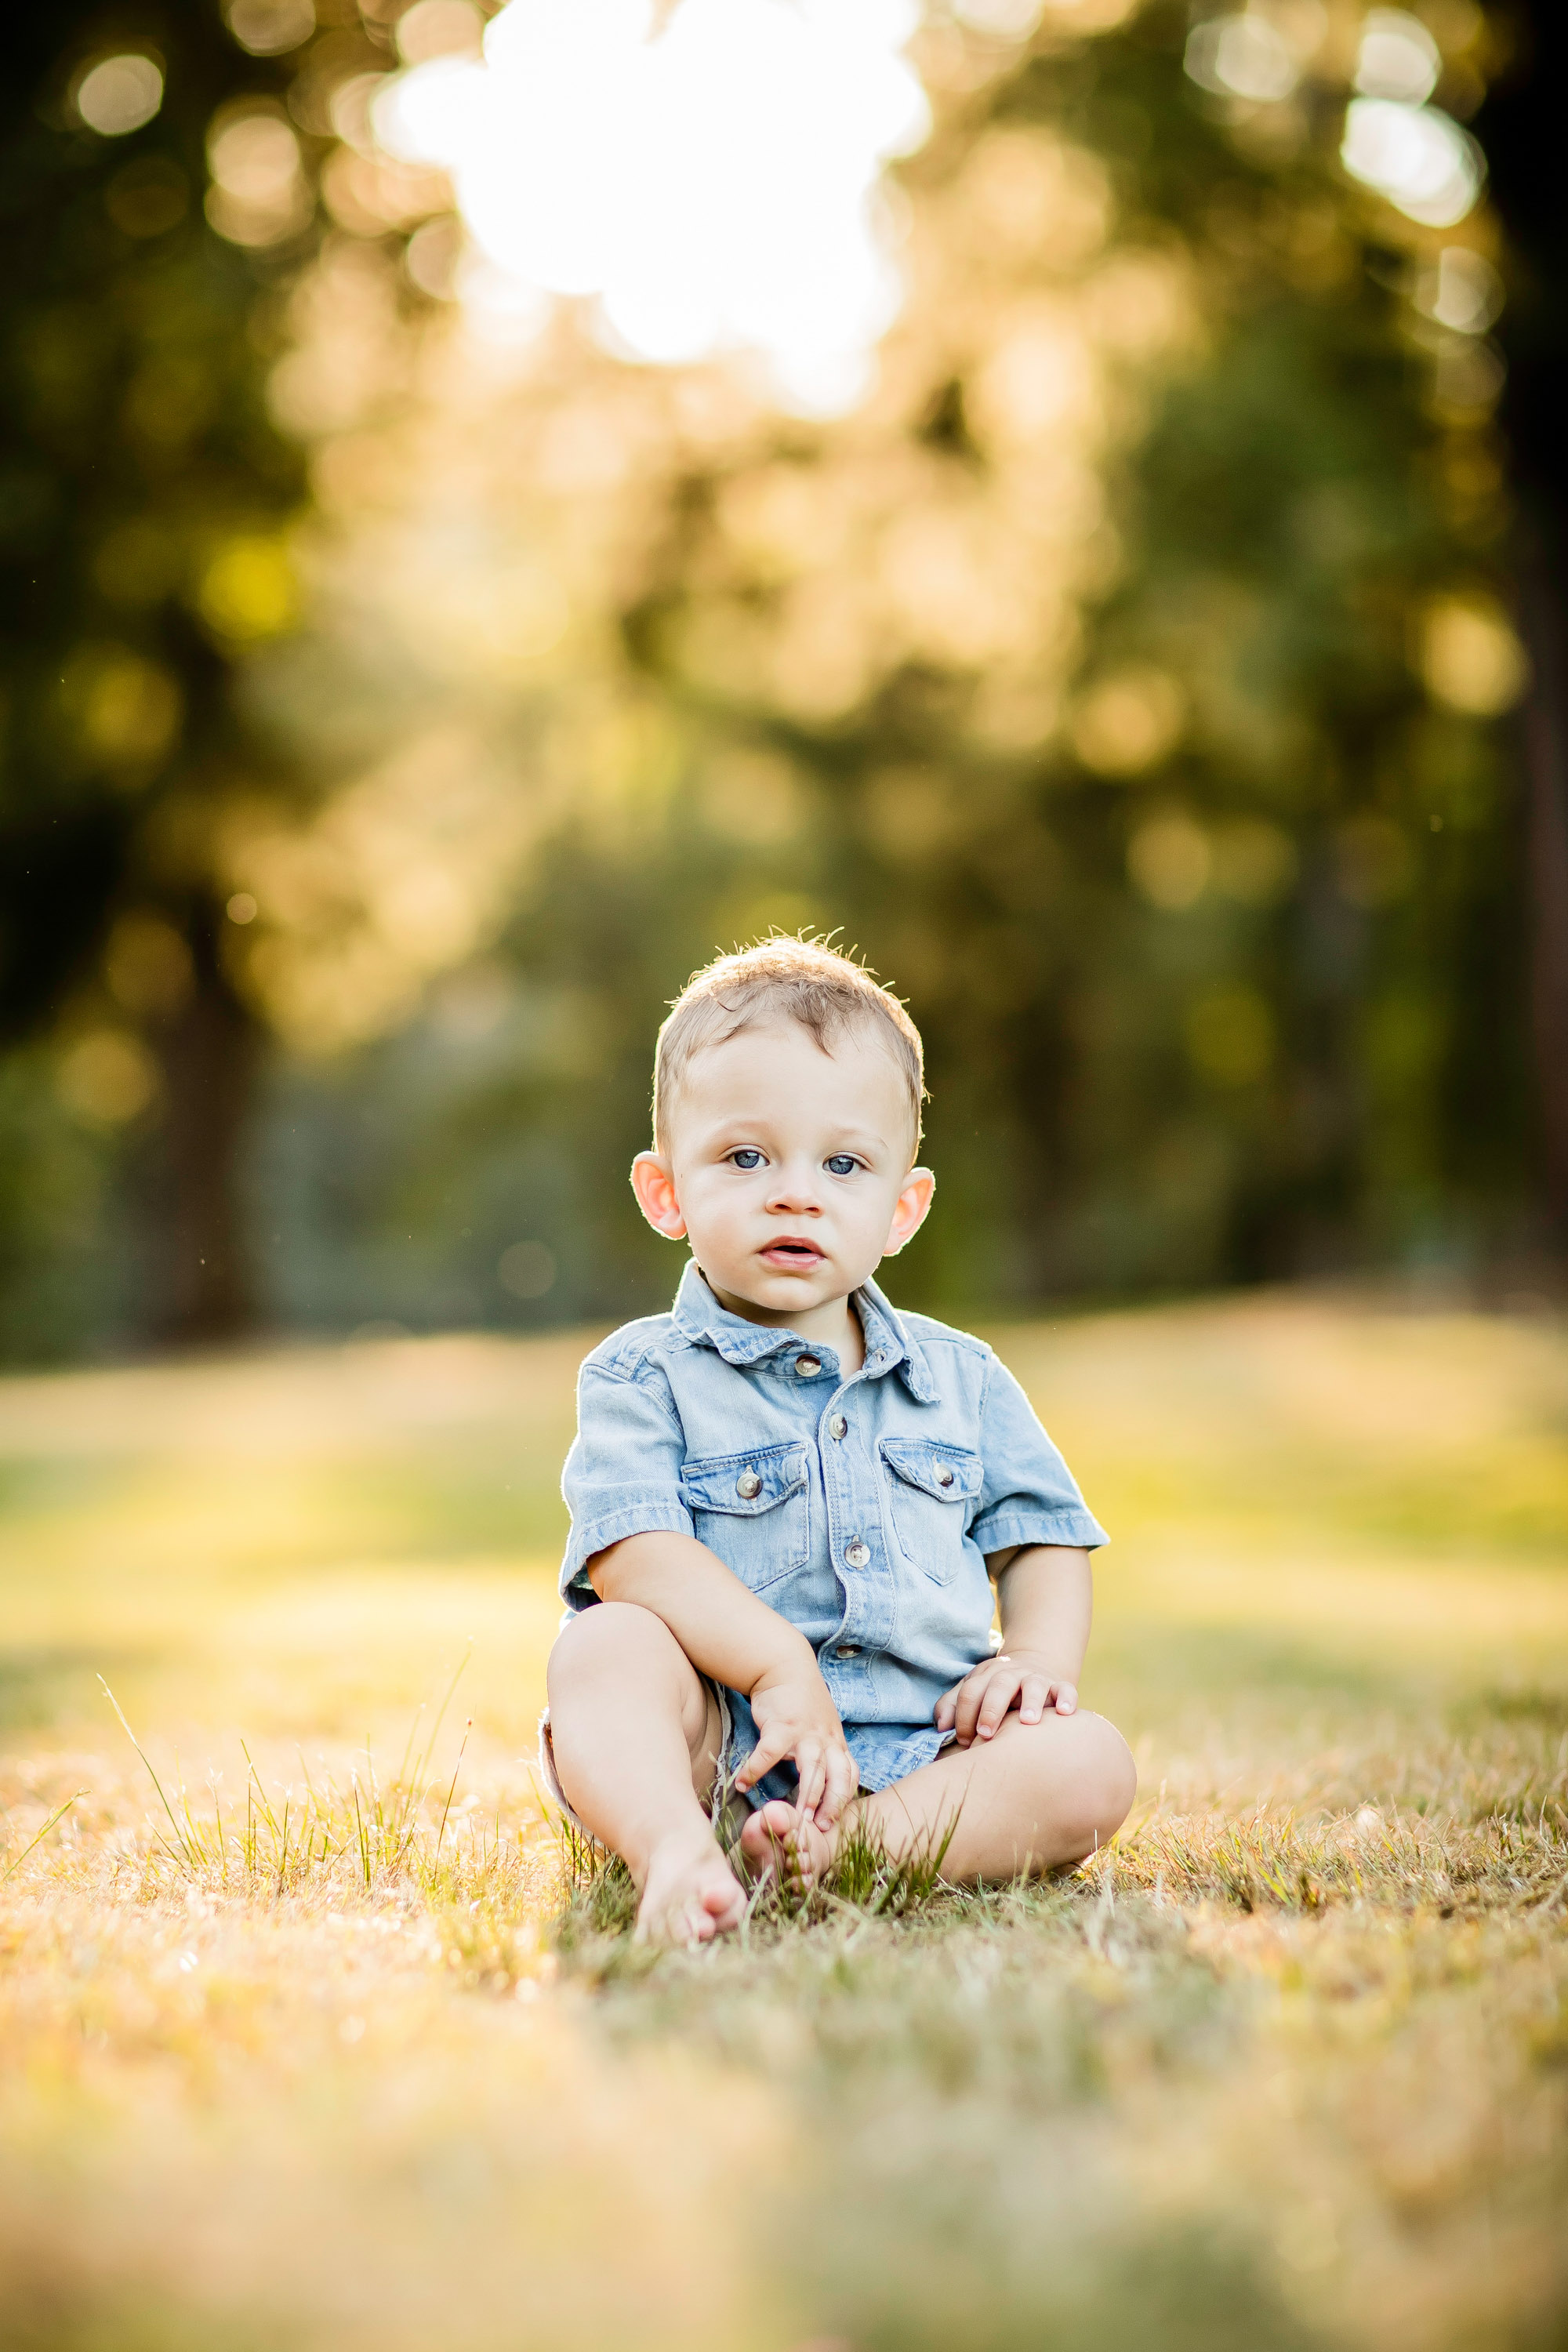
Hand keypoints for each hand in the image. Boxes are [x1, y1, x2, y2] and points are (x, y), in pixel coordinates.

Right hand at [738, 1648, 856, 1827]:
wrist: (784, 1666)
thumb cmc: (801, 1703)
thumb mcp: (822, 1728)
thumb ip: (825, 1754)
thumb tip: (822, 1789)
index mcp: (836, 1743)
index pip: (850, 1775)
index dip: (843, 1800)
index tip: (832, 1823)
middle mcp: (826, 1739)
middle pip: (836, 1776)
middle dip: (830, 1805)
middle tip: (819, 1829)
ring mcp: (805, 1731)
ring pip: (812, 1768)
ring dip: (805, 1794)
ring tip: (793, 1818)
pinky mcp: (781, 1725)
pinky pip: (768, 1753)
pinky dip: (755, 1770)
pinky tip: (741, 1784)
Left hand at [935, 1647, 1077, 1747]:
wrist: (1033, 1666)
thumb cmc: (996, 1691)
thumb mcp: (973, 1692)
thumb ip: (953, 1706)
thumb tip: (940, 1727)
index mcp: (986, 1676)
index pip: (970, 1692)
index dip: (963, 1716)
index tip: (963, 1740)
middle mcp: (1011, 1674)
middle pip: (999, 1685)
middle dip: (991, 1708)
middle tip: (985, 1733)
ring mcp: (1036, 1679)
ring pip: (1034, 1685)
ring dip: (1031, 1702)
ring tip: (1028, 1722)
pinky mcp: (1059, 1686)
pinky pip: (1066, 1689)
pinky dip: (1066, 1698)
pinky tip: (1064, 1712)